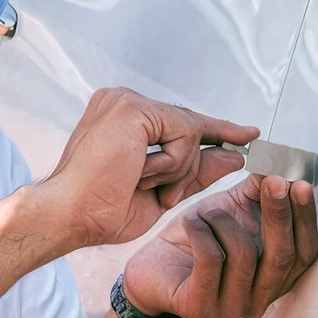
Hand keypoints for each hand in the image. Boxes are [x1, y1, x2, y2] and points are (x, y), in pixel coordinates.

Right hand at [32, 88, 257, 249]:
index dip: (216, 130)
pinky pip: (184, 135)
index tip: (247, 135)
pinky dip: (171, 164)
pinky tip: (140, 173)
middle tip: (153, 181)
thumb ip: (197, 170)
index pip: (179, 121)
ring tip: (140, 183)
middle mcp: (123, 101)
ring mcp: (126, 100)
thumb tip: (235, 155)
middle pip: (189, 125)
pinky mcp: (133, 108)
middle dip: (191, 162)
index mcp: (123, 117)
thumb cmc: (103, 210)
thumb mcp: (163, 190)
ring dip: (176, 170)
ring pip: (190, 131)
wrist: (70, 217)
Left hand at [121, 173, 317, 317]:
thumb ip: (258, 193)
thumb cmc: (195, 242)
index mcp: (274, 279)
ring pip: (245, 255)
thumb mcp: (232, 211)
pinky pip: (211, 260)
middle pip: (283, 258)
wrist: (152, 268)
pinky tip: (191, 223)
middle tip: (273, 181)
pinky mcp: (200, 307)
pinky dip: (201, 232)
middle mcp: (258, 299)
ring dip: (224, 222)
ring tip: (205, 212)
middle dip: (279, 215)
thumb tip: (280, 167)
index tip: (301, 184)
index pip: (305, 253)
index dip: (305, 219)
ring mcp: (230, 308)